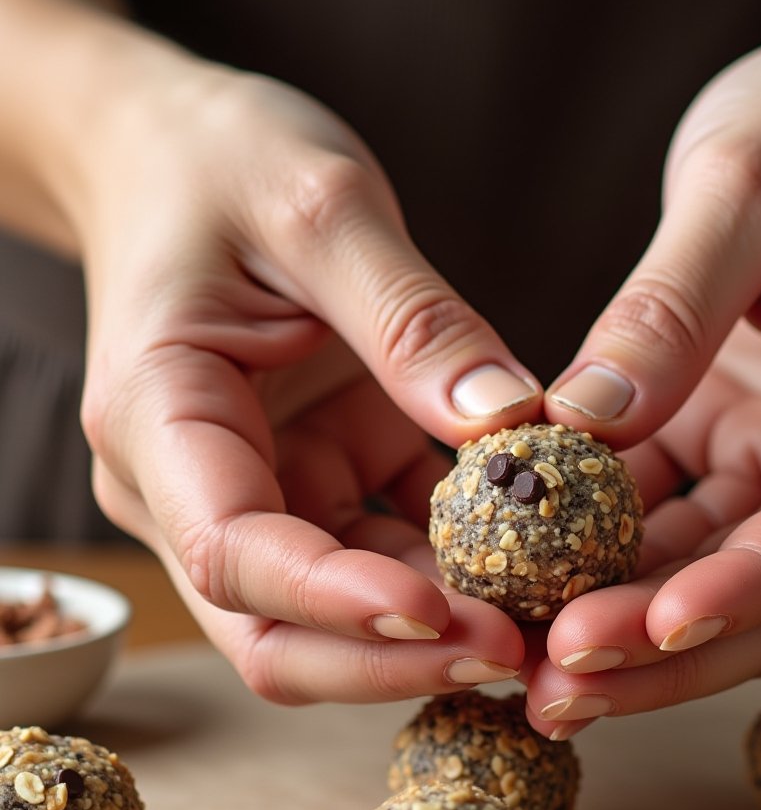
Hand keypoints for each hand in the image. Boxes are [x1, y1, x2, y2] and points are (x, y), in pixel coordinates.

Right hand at [75, 45, 544, 700]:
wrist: (175, 152)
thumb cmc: (222, 160)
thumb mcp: (322, 205)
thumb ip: (409, 318)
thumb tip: (507, 426)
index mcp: (158, 417)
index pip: (231, 551)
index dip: (334, 600)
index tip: (440, 613)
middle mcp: (191, 487)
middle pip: (274, 630)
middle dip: (391, 656)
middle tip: (518, 655)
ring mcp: (257, 495)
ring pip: (337, 619)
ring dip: (438, 631)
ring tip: (553, 626)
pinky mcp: (319, 484)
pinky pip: (390, 557)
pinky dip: (460, 572)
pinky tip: (545, 566)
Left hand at [526, 23, 760, 732]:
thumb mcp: (738, 182)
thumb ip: (667, 308)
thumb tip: (580, 428)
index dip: (734, 593)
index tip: (634, 632)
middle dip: (667, 660)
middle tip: (550, 695)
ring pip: (732, 594)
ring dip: (635, 643)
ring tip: (525, 677)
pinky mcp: (759, 461)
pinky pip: (690, 544)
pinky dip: (619, 577)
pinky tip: (534, 600)